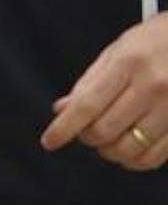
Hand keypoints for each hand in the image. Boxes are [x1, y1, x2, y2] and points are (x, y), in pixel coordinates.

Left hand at [41, 13, 167, 171]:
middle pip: (105, 130)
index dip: (64, 127)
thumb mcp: (117, 52)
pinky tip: (128, 151)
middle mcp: (152, 86)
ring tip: (106, 142)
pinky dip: (134, 161)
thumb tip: (62, 110)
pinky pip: (153, 157)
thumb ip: (88, 83)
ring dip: (109, 151)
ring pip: (128, 148)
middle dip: (87, 137)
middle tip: (85, 131)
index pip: (87, 105)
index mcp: (128, 64)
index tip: (50, 141)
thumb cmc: (154, 43)